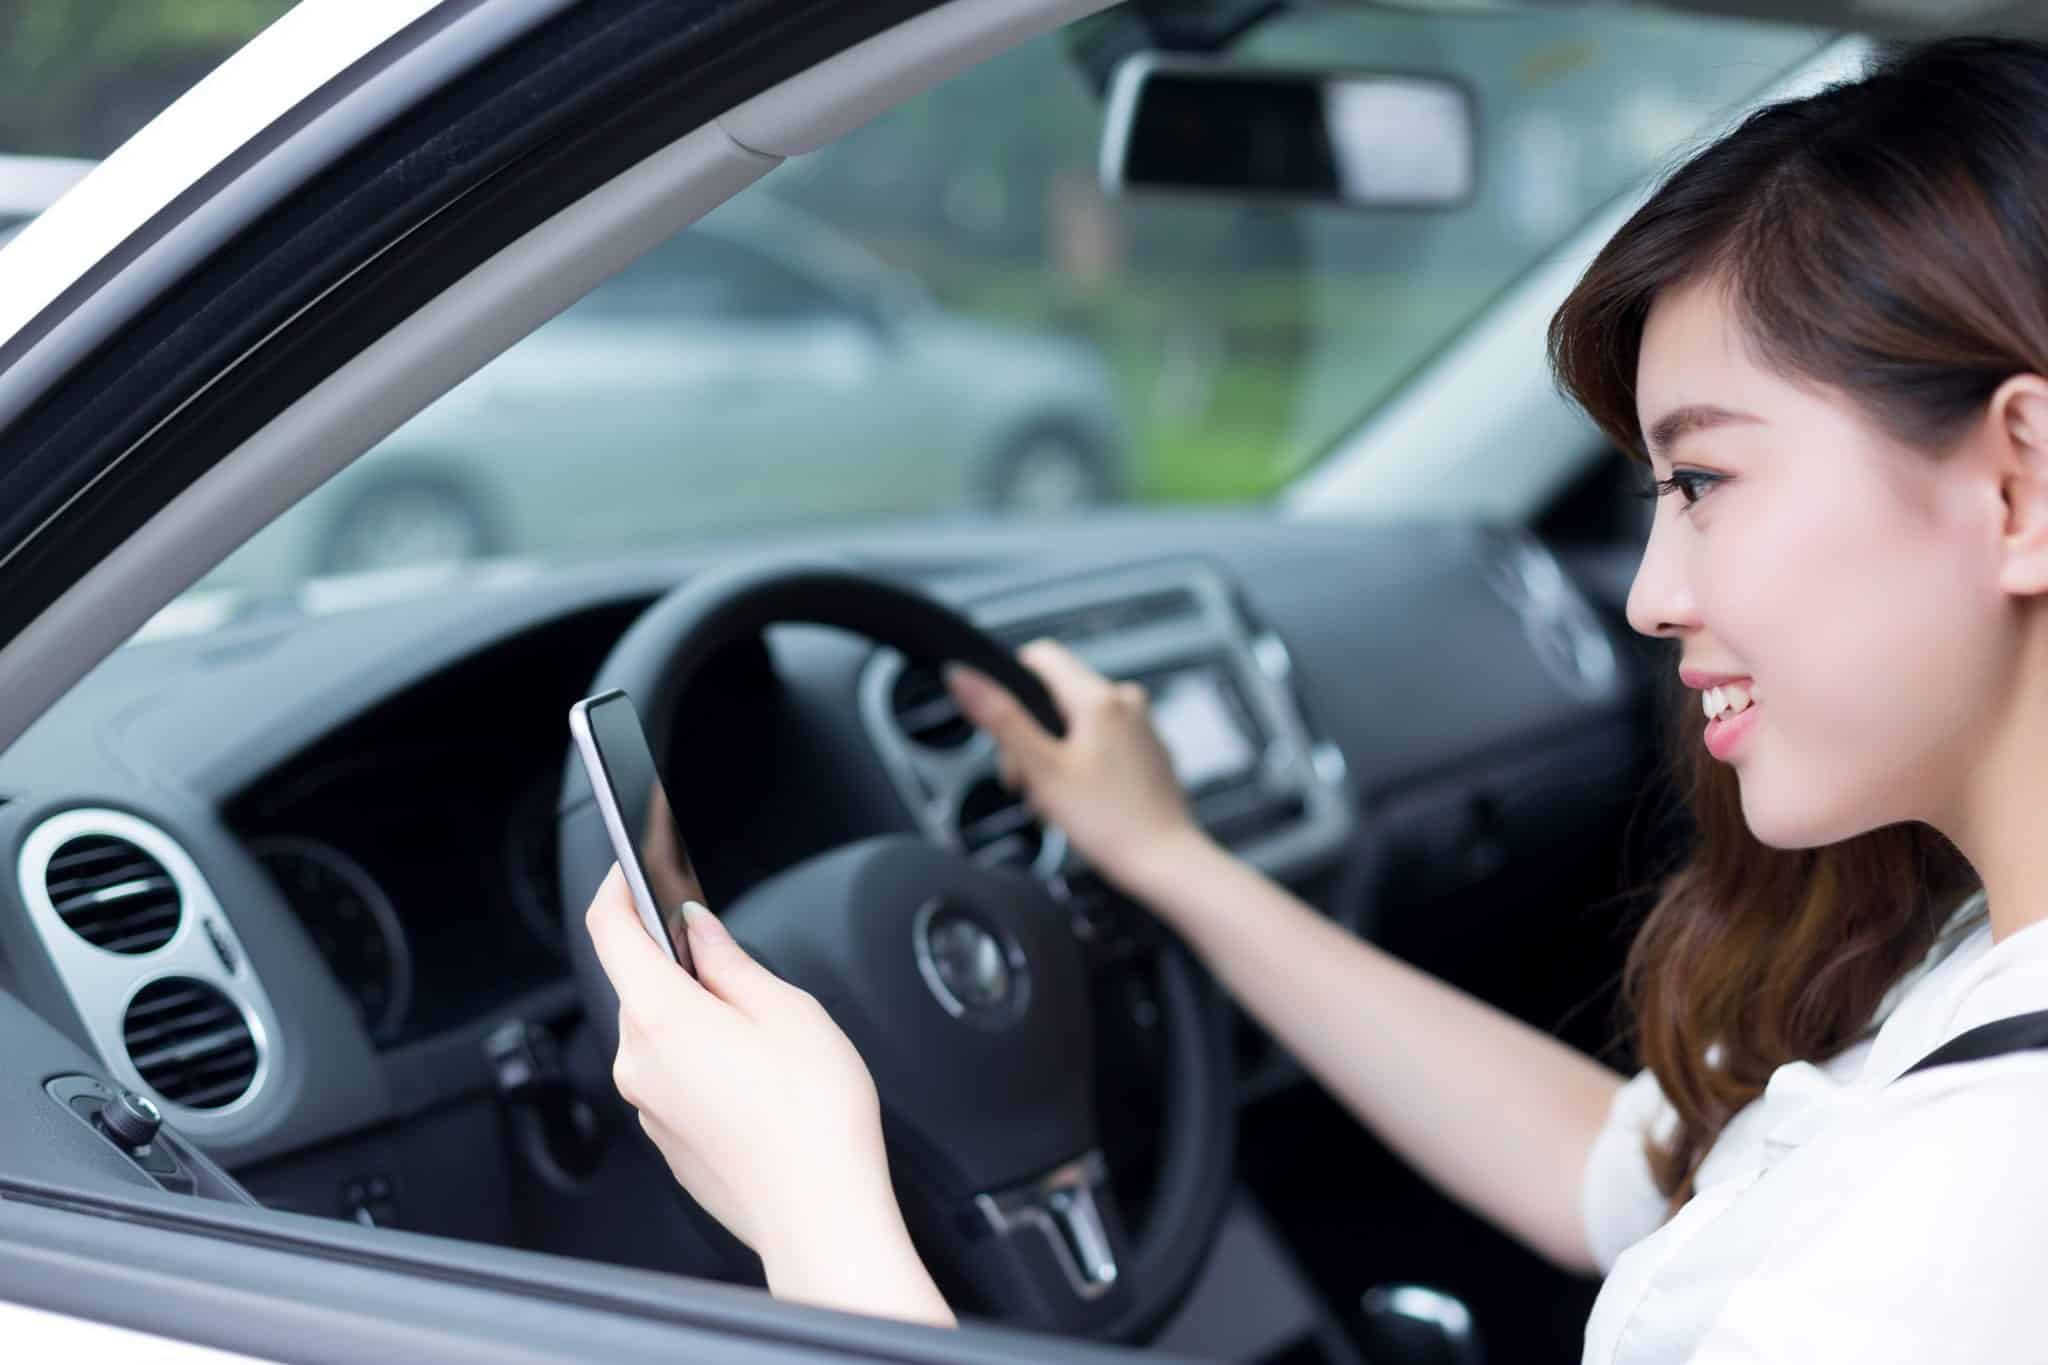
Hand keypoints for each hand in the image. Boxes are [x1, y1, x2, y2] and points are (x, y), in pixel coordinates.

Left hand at [583, 867, 952, 1325]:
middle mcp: (639, 1062)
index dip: (619, 889)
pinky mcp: (668, 1138)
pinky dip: (705, 1063)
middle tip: (744, 970)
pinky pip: (675, 1078)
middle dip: (684, 967)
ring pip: (662, 1035)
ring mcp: (649, 1106)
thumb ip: (732, 962)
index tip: (631, 869)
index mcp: (662, 1016)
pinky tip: (759, 1081)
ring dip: (699, 1019)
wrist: (819, 1215)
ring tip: (769, 1039)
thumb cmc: (813, 1119)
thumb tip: (700, 930)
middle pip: (642, 986)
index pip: (612, 931)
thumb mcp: (788, 1009)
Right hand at [944, 639, 1205, 892]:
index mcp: (1100, 697)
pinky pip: (1103, 742)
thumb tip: (963, 677)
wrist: (1165, 862)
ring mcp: (1142, 725)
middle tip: (1029, 782)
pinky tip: (1082, 800)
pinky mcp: (1149, 750)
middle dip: (1032, 735)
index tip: (1009, 731)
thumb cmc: (1111, 823)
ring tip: (1055, 798)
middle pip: (1056, 696)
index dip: (1012, 687)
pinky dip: (1084, 764)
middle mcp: (1127, 701)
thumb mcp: (1043, 770)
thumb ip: (1001, 719)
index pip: (1041, 657)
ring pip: (1078, 722)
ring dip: (1055, 755)